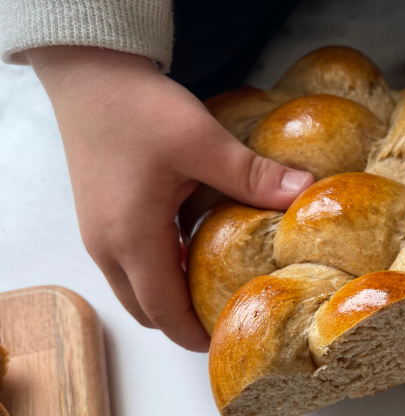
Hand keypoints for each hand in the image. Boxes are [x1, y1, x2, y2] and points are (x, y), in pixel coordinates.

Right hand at [29, 46, 312, 350]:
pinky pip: (129, 263)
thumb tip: (303, 192)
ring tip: (213, 288)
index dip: (194, 333)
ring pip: (134, 288)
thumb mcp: (201, 141)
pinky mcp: (100, 218)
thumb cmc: (136, 108)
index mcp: (131, 239)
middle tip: (224, 315)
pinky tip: (189, 250)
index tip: (225, 341)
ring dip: (170, 295)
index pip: (163, 310)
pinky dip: (158, 271)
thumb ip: (252, 175)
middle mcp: (107, 246)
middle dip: (182, 321)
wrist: (88, 73)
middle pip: (145, 308)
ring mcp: (99, 234)